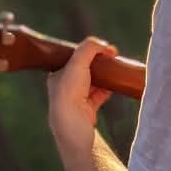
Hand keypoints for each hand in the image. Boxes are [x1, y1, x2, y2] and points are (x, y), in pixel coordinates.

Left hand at [47, 37, 117, 170]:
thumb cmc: (70, 93)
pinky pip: (99, 96)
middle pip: (84, 70)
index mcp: (57, 76)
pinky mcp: (87, 111)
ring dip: (104, 77)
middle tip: (110, 58)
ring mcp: (76, 100)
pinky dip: (107, 90)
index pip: (72, 59)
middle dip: (98, 64)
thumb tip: (105, 46)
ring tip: (114, 71)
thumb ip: (89, 48)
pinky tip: (114, 86)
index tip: (101, 49)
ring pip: (93, 83)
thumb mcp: (77, 62)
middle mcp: (64, 88)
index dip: (87, 52)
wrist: (74, 125)